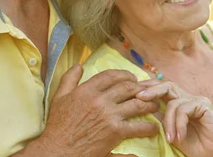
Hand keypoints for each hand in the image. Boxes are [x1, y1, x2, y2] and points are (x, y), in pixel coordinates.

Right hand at [25, 65, 159, 155]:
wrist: (58, 151)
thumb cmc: (57, 126)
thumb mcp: (59, 98)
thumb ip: (69, 79)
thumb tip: (79, 65)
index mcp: (87, 90)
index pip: (111, 75)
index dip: (124, 74)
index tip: (131, 78)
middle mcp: (100, 100)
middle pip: (128, 87)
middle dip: (140, 87)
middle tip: (146, 91)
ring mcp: (110, 116)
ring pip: (137, 104)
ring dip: (150, 104)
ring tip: (155, 105)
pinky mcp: (116, 133)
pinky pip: (138, 127)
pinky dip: (149, 126)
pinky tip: (153, 127)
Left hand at [136, 80, 212, 156]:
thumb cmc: (197, 146)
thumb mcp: (173, 134)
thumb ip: (162, 121)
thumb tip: (143, 110)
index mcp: (180, 103)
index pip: (162, 89)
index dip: (148, 89)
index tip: (133, 95)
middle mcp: (188, 98)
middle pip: (166, 85)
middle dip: (151, 89)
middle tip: (138, 97)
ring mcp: (197, 100)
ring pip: (173, 101)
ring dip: (168, 121)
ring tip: (170, 138)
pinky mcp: (204, 105)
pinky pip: (184, 109)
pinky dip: (178, 123)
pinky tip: (179, 136)